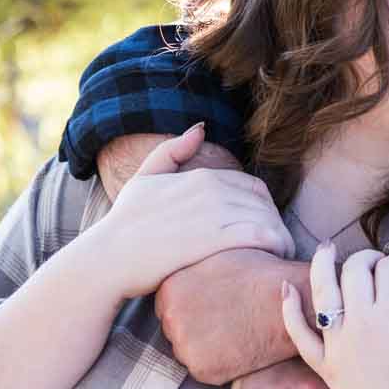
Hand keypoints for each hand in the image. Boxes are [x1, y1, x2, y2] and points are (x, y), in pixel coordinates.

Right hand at [97, 124, 291, 298]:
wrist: (108, 259)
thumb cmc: (124, 223)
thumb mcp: (145, 178)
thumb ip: (172, 151)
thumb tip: (200, 127)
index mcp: (201, 176)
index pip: (253, 187)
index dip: (263, 209)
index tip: (262, 230)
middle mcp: (211, 189)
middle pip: (265, 203)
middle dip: (275, 224)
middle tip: (274, 247)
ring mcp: (213, 213)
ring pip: (268, 219)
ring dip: (280, 238)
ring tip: (277, 257)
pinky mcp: (215, 239)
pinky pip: (262, 237)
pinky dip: (276, 246)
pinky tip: (274, 261)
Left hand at [156, 249, 305, 384]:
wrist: (288, 303)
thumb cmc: (260, 274)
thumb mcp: (217, 256)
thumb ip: (191, 268)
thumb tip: (184, 264)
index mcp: (170, 288)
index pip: (168, 305)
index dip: (192, 306)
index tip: (212, 305)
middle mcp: (170, 318)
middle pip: (175, 330)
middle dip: (195, 327)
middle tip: (225, 320)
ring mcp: (185, 346)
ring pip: (189, 351)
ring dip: (206, 347)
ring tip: (234, 332)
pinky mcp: (203, 370)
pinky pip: (205, 370)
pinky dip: (220, 364)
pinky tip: (239, 347)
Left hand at [281, 244, 388, 388]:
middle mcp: (363, 324)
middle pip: (355, 271)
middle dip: (367, 258)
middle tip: (377, 265)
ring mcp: (341, 346)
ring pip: (323, 292)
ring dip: (322, 264)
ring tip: (326, 250)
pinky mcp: (327, 368)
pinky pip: (300, 335)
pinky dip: (290, 310)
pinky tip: (286, 289)